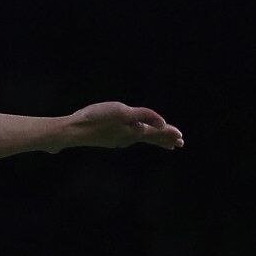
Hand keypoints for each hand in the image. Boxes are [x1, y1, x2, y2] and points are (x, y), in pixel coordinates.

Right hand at [66, 101, 183, 150]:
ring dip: (152, 140)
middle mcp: (129, 138)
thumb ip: (144, 116)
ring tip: (160, 142)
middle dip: (164, 140)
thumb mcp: (123, 111)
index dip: (169, 133)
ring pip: (139, 139)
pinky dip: (137, 138)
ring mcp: (118, 140)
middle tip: (177, 144)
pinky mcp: (107, 138)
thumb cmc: (97, 118)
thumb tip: (163, 124)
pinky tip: (131, 137)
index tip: (180, 137)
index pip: (157, 133)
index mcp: (135, 131)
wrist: (74, 131)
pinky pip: (128, 138)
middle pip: (150, 139)